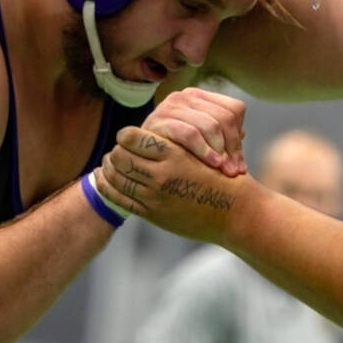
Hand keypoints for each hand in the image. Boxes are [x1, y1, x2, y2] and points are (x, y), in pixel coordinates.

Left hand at [97, 126, 243, 243]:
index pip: (131, 137)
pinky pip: (118, 198)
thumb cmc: (223, 179)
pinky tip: (106, 180)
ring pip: (116, 177)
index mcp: (174, 154)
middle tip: (117, 151)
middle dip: (116, 152)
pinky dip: (107, 186)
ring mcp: (155, 196)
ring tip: (109, 164)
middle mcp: (162, 175)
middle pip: (119, 156)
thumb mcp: (203, 151)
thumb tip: (158, 128)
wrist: (236, 212)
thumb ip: (178, 142)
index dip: (125, 135)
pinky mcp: (152, 214)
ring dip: (109, 168)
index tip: (128, 137)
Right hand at [140, 87, 246, 176]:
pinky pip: (188, 133)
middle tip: (235, 172)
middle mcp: (186, 95)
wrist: (139, 162)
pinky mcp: (158, 120)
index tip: (240, 165)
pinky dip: (203, 150)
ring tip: (225, 171)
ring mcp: (170, 105)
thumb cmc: (177, 153)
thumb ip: (224, 142)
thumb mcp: (205, 144)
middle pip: (223, 118)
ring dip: (220, 152)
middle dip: (232, 148)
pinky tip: (211, 164)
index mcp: (202, 97)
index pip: (233, 110)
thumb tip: (244, 141)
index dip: (238, 139)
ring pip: (209, 125)